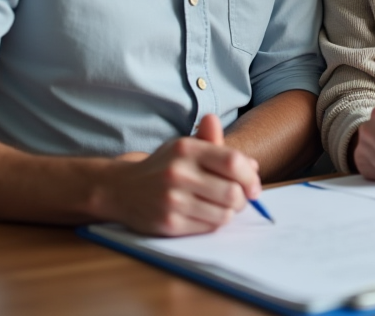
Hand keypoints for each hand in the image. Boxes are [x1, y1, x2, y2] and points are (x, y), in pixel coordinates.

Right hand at [97, 114, 262, 235]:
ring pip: (224, 214)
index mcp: (187, 149)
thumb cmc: (162, 166)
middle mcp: (178, 173)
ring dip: (229, 213)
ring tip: (221, 206)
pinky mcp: (169, 223)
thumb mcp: (185, 147)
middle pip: (233, 192)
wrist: (120, 189)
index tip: (253, 185)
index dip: (250, 176)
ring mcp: (172, 200)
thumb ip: (217, 147)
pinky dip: (213, 223)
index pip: (233, 162)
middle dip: (243, 199)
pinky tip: (204, 214)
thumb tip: (252, 164)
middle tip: (239, 199)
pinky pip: (208, 227)